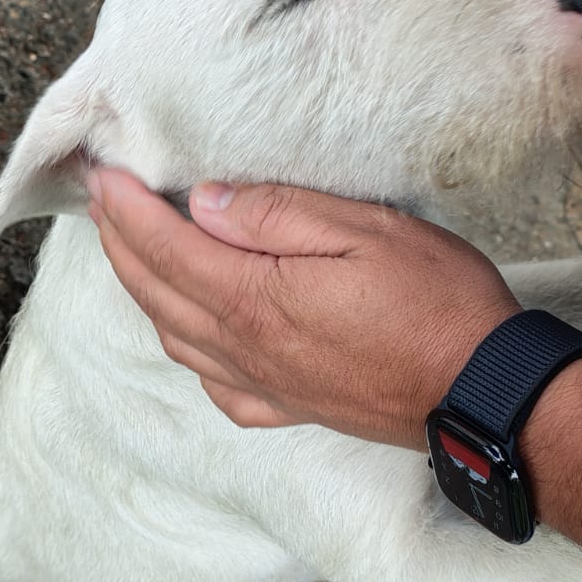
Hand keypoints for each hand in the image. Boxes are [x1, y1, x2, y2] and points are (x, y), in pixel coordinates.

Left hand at [87, 170, 521, 448]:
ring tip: (130, 252)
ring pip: (176, 338)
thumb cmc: (437, 304)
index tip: (100, 173)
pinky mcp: (292, 408)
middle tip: (98, 201)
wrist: (484, 392)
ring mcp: (267, 385)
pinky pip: (215, 384)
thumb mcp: (366, 232)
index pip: (166, 247)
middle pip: (156, 293)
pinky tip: (192, 333)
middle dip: (118, 243)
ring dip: (142, 292)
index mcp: (256, 298)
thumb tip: (206, 203)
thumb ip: (280, 215)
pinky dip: (187, 350)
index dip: (126, 208)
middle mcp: (247, 349)